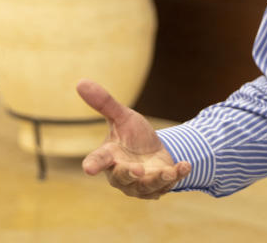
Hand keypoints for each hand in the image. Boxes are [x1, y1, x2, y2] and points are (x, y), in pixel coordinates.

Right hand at [76, 79, 191, 199]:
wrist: (153, 151)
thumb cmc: (131, 135)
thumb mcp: (121, 116)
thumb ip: (104, 103)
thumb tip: (80, 81)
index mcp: (109, 156)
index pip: (97, 160)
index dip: (93, 165)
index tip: (89, 169)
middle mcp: (122, 174)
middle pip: (122, 177)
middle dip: (129, 173)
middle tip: (137, 170)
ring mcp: (140, 184)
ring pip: (146, 186)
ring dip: (157, 179)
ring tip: (168, 172)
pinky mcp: (159, 186)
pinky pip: (168, 184)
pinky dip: (177, 175)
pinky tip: (186, 166)